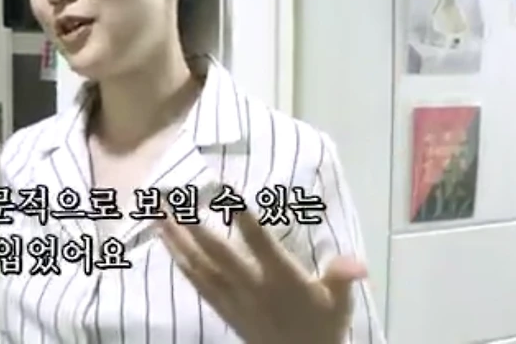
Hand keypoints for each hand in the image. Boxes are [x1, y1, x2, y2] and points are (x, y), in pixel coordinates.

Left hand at [157, 208, 366, 343]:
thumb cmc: (322, 326)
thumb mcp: (339, 302)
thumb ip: (342, 277)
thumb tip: (357, 264)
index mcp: (281, 279)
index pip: (259, 243)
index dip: (242, 216)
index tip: (224, 188)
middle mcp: (252, 287)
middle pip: (217, 252)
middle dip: (193, 224)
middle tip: (171, 197)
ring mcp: (233, 299)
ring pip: (199, 266)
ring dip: (177, 239)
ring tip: (157, 214)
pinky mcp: (223, 309)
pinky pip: (197, 284)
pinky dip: (180, 262)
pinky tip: (166, 244)